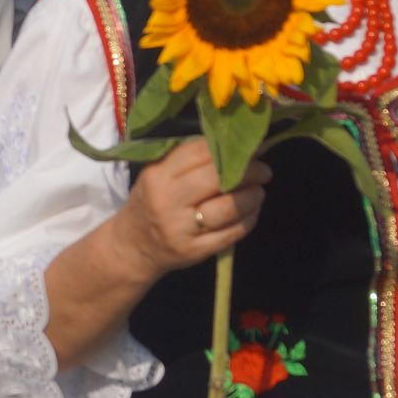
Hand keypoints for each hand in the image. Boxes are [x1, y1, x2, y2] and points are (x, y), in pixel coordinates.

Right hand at [118, 138, 270, 278]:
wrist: (133, 246)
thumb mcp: (159, 173)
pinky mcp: (194, 251)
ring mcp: (181, 229)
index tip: (252, 149)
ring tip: (258, 192)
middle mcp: (168, 201)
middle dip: (249, 172)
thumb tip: (239, 146)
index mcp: (159, 175)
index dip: (231, 149)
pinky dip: (249, 219)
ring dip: (252, 197)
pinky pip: (231, 233)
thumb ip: (192, 158)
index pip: (201, 153)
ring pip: (228, 208)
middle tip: (264, 171)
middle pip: (217, 179)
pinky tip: (251, 211)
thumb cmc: (153, 201)